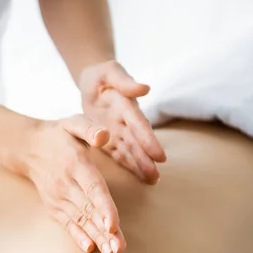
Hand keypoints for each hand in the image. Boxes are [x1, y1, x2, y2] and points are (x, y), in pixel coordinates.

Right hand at [19, 115, 125, 252]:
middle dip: (105, 231)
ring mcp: (58, 198)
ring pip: (81, 221)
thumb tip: (104, 135)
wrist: (28, 148)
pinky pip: (68, 223)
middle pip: (89, 211)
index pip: (92, 188)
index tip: (112, 225)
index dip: (103, 207)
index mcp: (76, 164)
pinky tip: (90, 249)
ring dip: (96, 238)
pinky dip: (78, 237)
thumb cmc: (58, 134)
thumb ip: (90, 128)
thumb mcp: (73, 122)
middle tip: (119, 249)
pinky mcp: (54, 206)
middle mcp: (66, 184)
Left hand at [80, 61, 166, 183]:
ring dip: (140, 165)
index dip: (148, 139)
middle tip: (156, 176)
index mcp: (126, 105)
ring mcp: (119, 131)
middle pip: (137, 141)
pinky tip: (138, 177)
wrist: (92, 82)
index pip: (139, 124)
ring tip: (152, 180)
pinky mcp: (110, 138)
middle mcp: (126, 120)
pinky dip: (127, 164)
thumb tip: (145, 88)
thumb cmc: (102, 75)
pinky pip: (118, 153)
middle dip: (146, 159)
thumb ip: (124, 81)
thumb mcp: (109, 72)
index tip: (160, 156)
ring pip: (130, 150)